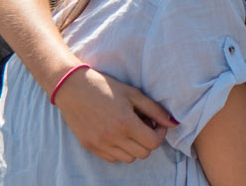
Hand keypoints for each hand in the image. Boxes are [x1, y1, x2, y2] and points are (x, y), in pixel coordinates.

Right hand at [53, 66, 176, 162]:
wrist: (72, 88)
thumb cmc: (105, 87)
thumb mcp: (133, 94)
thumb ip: (155, 110)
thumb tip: (173, 123)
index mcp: (125, 123)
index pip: (154, 143)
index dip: (160, 134)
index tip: (156, 123)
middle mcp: (112, 137)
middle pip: (143, 153)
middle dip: (148, 141)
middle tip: (144, 125)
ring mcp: (100, 144)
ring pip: (129, 159)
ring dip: (134, 147)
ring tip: (129, 130)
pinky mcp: (90, 146)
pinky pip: (112, 158)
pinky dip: (119, 150)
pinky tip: (117, 134)